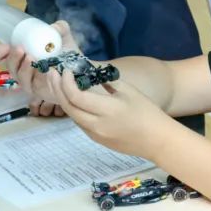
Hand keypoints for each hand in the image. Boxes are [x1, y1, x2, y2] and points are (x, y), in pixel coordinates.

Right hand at [0, 21, 78, 115]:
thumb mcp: (63, 37)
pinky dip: (38, 78)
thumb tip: (53, 27)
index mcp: (22, 55)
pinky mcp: (39, 92)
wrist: (83, 69)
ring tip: (32, 58)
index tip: (3, 47)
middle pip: (9, 67)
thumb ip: (60, 28)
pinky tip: (45, 71)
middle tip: (20, 48)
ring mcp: (30, 82)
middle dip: (11, 58)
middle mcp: (22, 69)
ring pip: (20, 78)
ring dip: (23, 68)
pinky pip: (34, 87)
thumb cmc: (67, 53)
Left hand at [44, 68, 165, 157]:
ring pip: (72, 116)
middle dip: (58, 88)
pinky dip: (75, 109)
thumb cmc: (148, 112)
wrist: (157, 140)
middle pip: (69, 107)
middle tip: (53, 73)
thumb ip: (108, 82)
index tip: (66, 70)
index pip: (77, 96)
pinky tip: (75, 99)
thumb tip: (91, 75)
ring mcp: (95, 135)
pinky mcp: (97, 140)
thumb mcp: (129, 91)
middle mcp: (97, 125)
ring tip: (60, 84)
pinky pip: (81, 123)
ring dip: (64, 99)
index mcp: (107, 110)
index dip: (67, 82)